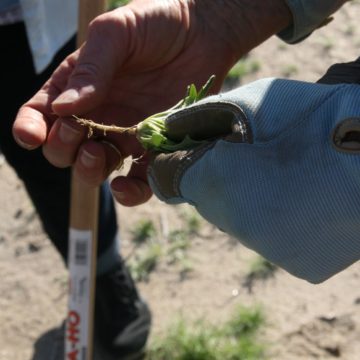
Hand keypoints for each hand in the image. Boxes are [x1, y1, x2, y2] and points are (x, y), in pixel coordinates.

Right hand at [12, 0, 290, 205]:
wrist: (204, 34)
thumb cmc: (157, 24)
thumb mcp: (117, 33)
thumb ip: (91, 68)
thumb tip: (63, 108)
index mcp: (79, 87)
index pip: (43, 113)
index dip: (31, 128)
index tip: (31, 135)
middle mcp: (100, 116)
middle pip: (67, 149)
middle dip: (63, 149)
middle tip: (77, 132)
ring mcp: (127, 135)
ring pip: (98, 169)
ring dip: (89, 171)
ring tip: (98, 153)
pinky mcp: (157, 148)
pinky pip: (141, 180)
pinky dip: (131, 191)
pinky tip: (125, 185)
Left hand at [148, 59, 359, 282]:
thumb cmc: (308, 119)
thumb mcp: (245, 105)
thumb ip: (198, 120)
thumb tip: (169, 130)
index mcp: (214, 184)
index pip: (166, 180)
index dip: (174, 160)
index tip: (189, 147)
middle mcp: (235, 225)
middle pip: (207, 200)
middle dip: (216, 178)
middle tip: (250, 156)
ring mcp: (268, 248)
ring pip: (239, 218)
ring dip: (248, 198)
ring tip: (282, 175)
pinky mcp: (300, 263)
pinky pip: (271, 235)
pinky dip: (276, 216)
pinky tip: (300, 196)